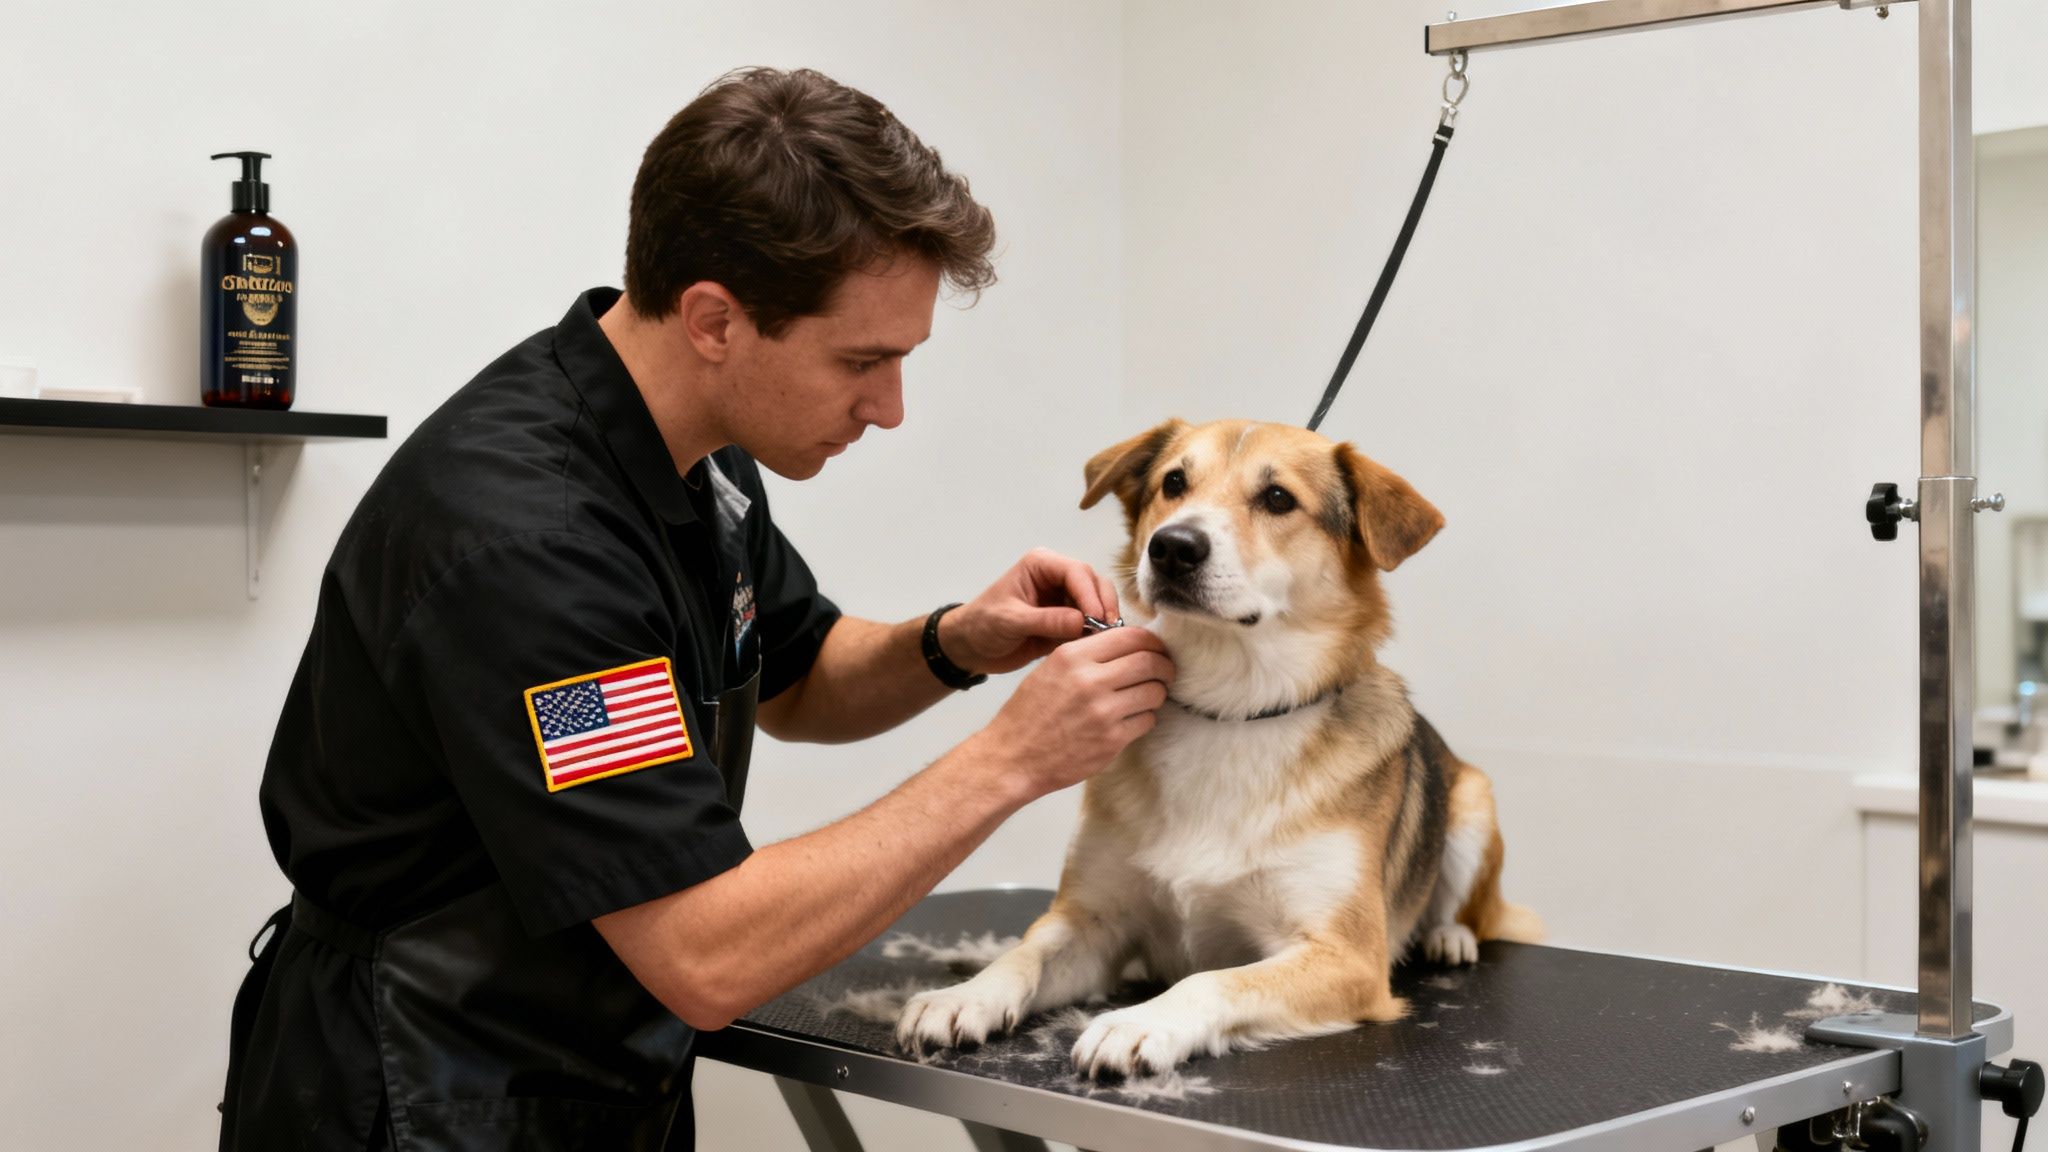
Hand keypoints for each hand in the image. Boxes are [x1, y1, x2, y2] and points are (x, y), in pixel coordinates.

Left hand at [940, 548, 1119, 674]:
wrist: (971, 647)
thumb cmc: (982, 625)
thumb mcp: (1010, 621)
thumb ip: (1046, 620)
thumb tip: (1082, 622)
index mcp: (1041, 565)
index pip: (1077, 572)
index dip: (1090, 595)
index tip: (1097, 619)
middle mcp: (1057, 577)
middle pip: (1094, 584)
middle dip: (1104, 606)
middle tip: (1109, 632)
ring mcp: (1065, 599)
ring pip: (1099, 603)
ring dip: (1105, 620)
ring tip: (1106, 641)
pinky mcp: (1068, 621)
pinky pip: (1091, 624)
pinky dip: (1098, 634)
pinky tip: (1100, 647)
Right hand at [973, 626, 1172, 796]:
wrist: (1013, 757)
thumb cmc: (1029, 713)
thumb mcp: (1050, 669)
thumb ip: (1087, 654)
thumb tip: (1129, 646)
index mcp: (1072, 657)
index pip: (1130, 636)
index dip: (1152, 642)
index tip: (1156, 649)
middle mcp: (1089, 680)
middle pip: (1149, 662)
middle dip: (1165, 666)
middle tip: (1165, 671)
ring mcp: (1103, 712)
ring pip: (1154, 692)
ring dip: (1157, 693)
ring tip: (1147, 696)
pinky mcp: (1111, 741)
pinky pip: (1147, 721)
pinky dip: (1145, 718)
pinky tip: (1132, 719)